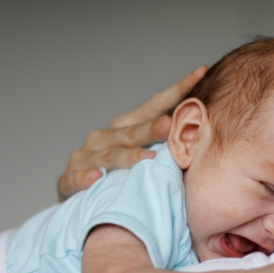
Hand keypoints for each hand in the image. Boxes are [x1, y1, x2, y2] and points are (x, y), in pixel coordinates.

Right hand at [58, 65, 208, 200]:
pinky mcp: (68, 180)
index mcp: (124, 127)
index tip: (200, 73)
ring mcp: (84, 158)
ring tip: (148, 159)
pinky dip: (85, 178)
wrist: (80, 199)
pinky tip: (96, 178)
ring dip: (128, 157)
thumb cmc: (119, 177)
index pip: (153, 106)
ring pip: (109, 156)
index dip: (176, 91)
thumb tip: (206, 133)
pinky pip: (75, 180)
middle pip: (132, 132)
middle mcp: (103, 137)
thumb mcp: (141, 157)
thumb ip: (166, 146)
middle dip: (152, 128)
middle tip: (171, 124)